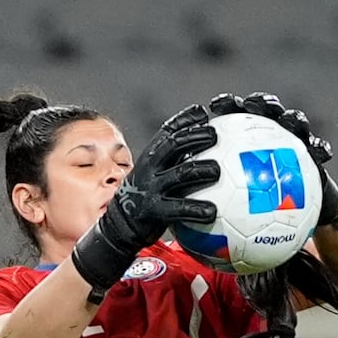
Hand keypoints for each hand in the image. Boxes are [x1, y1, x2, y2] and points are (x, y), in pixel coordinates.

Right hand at [70, 108, 218, 288]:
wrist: (119, 225)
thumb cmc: (145, 197)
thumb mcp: (154, 175)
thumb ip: (174, 164)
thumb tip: (209, 155)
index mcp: (151, 156)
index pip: (168, 130)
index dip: (185, 118)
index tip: (202, 111)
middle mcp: (150, 167)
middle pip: (174, 144)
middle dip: (195, 136)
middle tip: (214, 135)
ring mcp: (151, 187)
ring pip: (180, 173)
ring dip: (200, 169)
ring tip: (217, 170)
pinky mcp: (154, 210)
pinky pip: (179, 208)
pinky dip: (197, 209)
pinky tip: (212, 212)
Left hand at [205, 91, 337, 233]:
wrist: (294, 217)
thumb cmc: (260, 210)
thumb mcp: (234, 205)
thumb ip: (217, 195)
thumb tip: (186, 199)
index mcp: (252, 140)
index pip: (238, 116)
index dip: (228, 105)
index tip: (216, 105)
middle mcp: (275, 135)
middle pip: (268, 111)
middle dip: (262, 103)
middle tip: (253, 104)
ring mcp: (296, 143)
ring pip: (297, 123)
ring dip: (295, 118)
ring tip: (291, 121)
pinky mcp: (315, 156)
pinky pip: (320, 151)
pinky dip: (321, 149)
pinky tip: (321, 153)